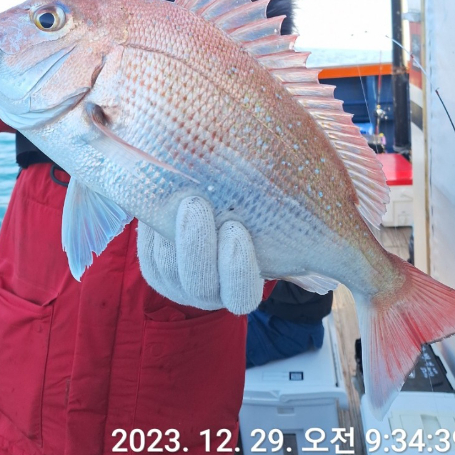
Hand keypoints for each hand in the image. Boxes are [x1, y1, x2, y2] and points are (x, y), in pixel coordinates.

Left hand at [137, 196, 263, 315]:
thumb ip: (268, 208)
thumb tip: (305, 158)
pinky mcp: (153, 265)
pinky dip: (152, 224)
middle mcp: (208, 291)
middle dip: (196, 244)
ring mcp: (176, 282)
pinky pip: (148, 250)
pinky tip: (161, 194)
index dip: (238, 270)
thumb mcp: (265, 220)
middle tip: (196, 203)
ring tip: (176, 193)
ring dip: (170, 231)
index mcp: (241, 288)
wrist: (211, 220)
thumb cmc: (250, 220)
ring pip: (167, 266)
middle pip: (198, 283)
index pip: (241, 296)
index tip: (236, 230)